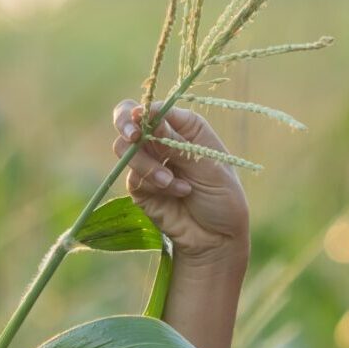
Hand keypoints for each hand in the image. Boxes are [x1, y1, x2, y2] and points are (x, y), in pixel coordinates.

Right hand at [110, 98, 250, 266]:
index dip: (144, 110)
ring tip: (171, 182)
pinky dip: (155, 184)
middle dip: (126, 126)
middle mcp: (163, 141)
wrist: (218, 238)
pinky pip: (134, 177)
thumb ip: (175, 142)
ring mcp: (149, 164)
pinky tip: (178, 193)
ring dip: (147, 165)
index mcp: (185, 128)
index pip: (156, 109)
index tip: (140, 118)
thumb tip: (145, 115)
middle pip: (128, 121)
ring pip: (126, 150)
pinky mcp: (141, 188)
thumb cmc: (222, 197)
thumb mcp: (206, 165)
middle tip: (133, 136)